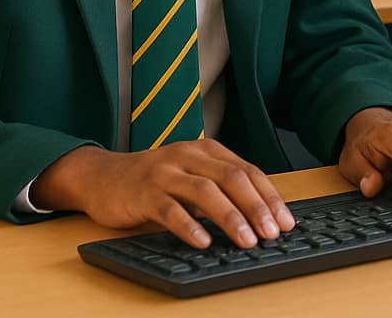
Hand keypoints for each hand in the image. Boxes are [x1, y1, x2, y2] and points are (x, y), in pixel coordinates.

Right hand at [31, 140, 294, 248]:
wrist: (105, 177)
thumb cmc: (157, 181)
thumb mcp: (193, 176)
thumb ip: (221, 188)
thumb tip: (260, 217)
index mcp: (208, 150)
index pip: (248, 171)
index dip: (269, 196)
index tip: (286, 221)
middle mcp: (190, 155)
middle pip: (232, 178)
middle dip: (256, 206)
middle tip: (273, 233)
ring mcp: (166, 172)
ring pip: (205, 191)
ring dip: (230, 217)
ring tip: (247, 240)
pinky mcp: (144, 192)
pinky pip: (169, 209)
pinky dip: (189, 225)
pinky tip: (203, 241)